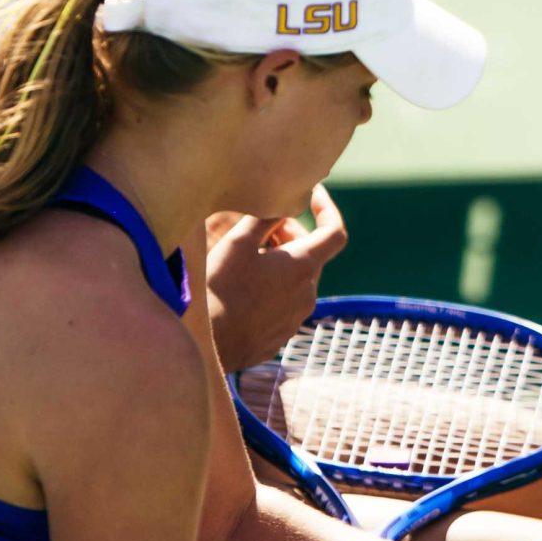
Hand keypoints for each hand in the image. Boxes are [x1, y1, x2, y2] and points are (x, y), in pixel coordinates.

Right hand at [205, 185, 345, 364]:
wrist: (205, 346)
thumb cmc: (220, 290)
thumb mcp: (238, 243)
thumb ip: (267, 217)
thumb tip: (285, 202)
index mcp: (303, 267)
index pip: (336, 232)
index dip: (327, 209)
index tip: (313, 194)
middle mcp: (307, 294)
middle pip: (312, 255)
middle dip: (292, 236)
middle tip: (261, 230)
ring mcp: (295, 319)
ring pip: (297, 280)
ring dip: (281, 263)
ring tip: (247, 260)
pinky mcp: (280, 336)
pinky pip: (284, 304)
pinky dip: (273, 288)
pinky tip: (243, 288)